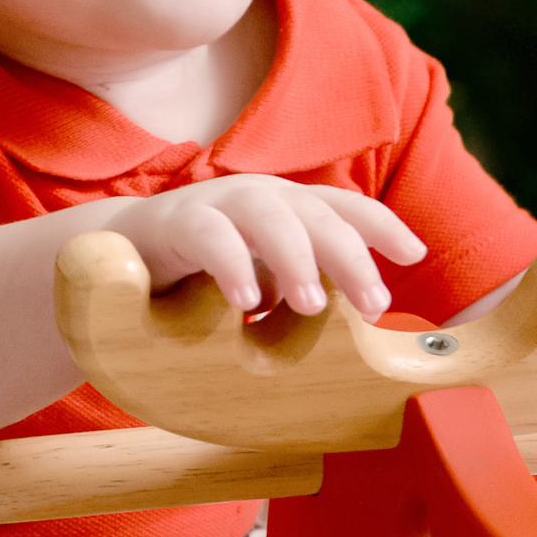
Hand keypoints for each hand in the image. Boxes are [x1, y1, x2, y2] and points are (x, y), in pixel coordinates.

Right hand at [109, 176, 426, 319]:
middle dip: (350, 255)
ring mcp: (218, 203)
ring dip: (296, 256)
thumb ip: (302, 296)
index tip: (413, 254)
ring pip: (268, 212)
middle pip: (317, 212)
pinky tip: (245, 302)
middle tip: (375, 303)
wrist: (122, 261)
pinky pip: (208, 234)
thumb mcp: (267, 283)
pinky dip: (230, 263)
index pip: (344, 207)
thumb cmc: (206, 275)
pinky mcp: (174, 221)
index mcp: (289, 209)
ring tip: (311, 304)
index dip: (380, 226)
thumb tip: (358, 339)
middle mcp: (261, 197)